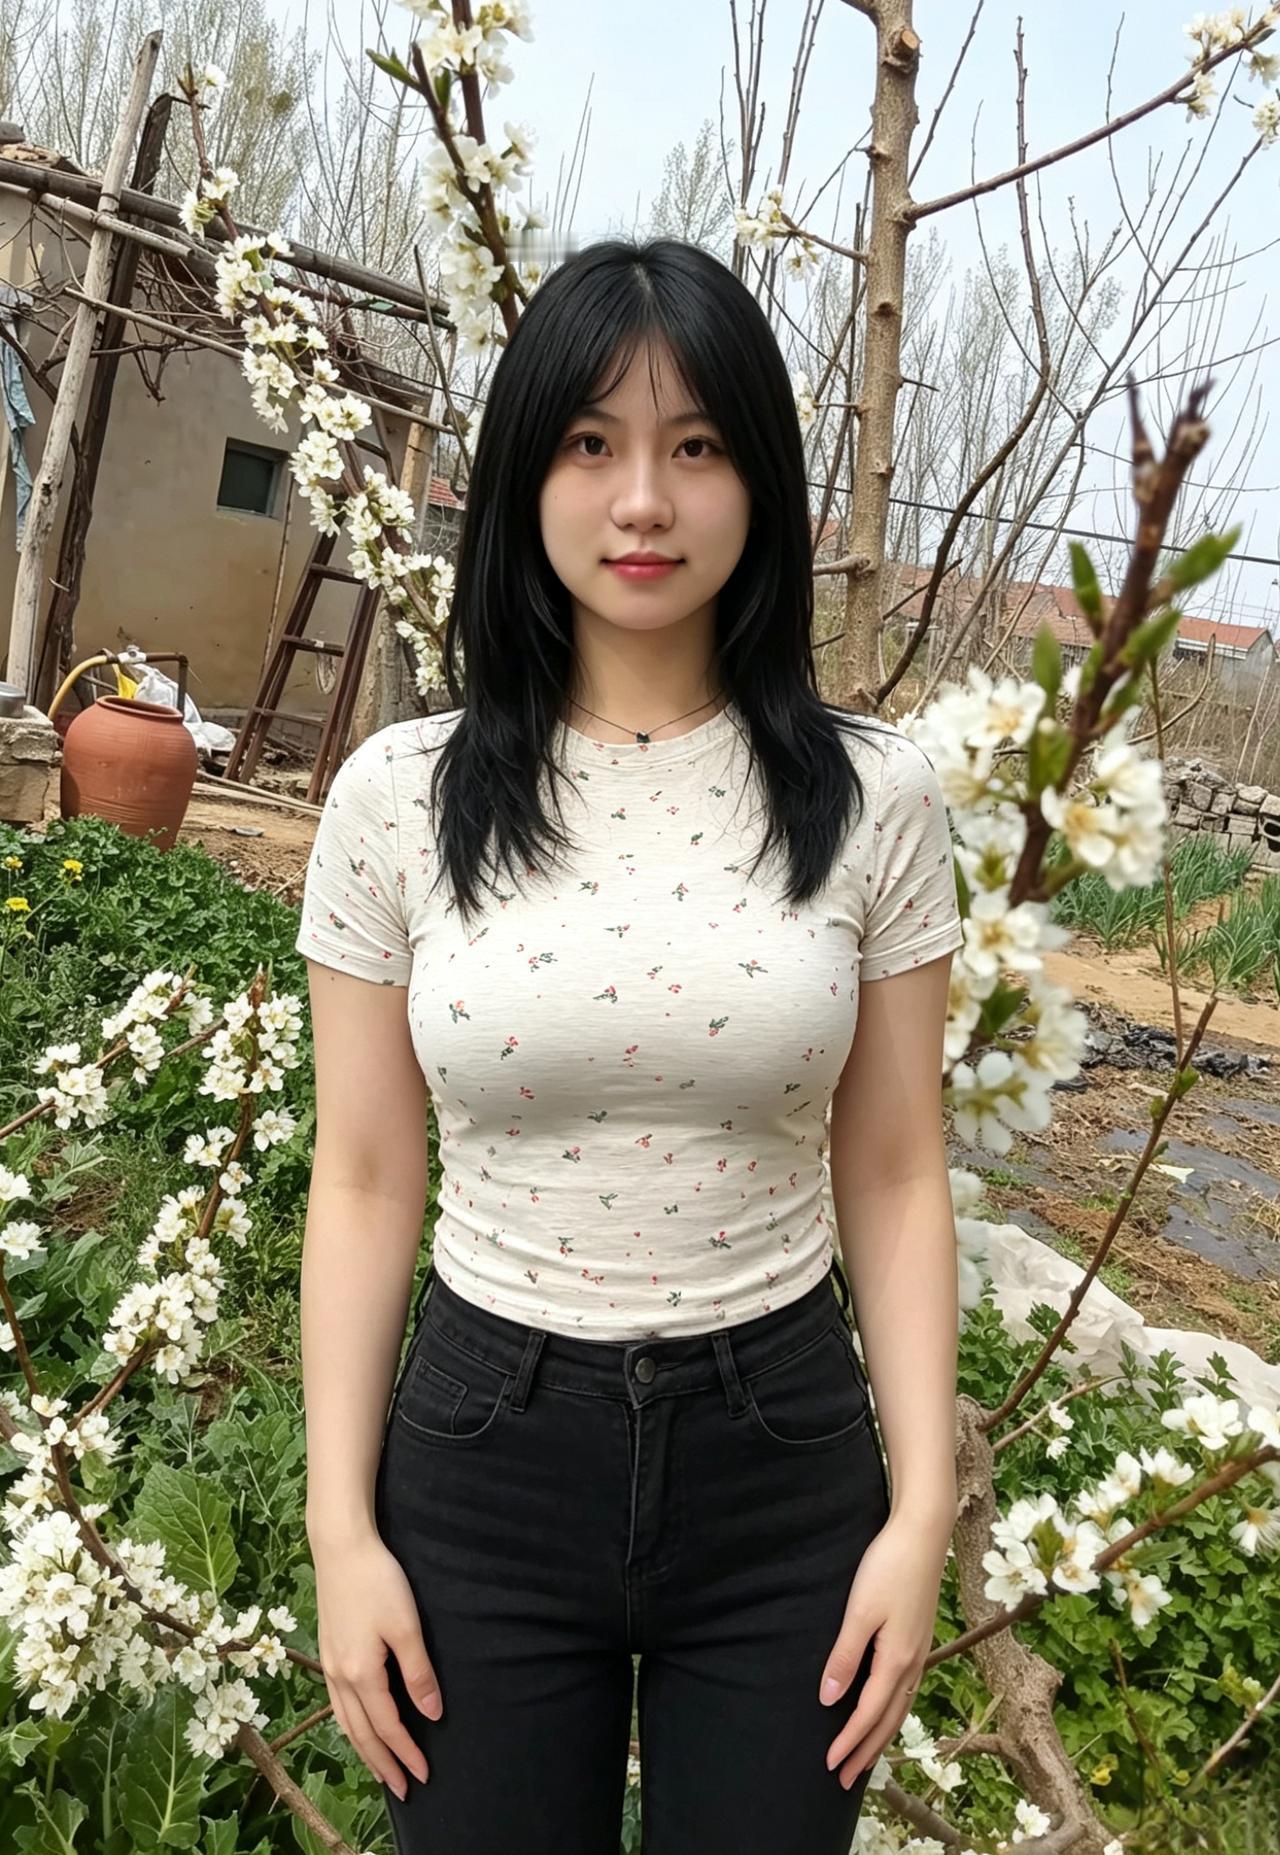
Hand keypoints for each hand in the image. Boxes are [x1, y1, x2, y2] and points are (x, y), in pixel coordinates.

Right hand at [312, 1529, 443, 1801]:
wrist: (341, 1547)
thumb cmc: (378, 1581)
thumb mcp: (406, 1626)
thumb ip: (418, 1672)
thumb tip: (432, 1713)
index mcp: (361, 1674)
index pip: (388, 1727)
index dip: (406, 1753)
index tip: (423, 1775)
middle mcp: (340, 1676)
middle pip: (362, 1734)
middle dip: (383, 1764)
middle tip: (403, 1789)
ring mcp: (329, 1665)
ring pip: (346, 1722)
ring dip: (364, 1750)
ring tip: (380, 1770)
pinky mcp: (327, 1652)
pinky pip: (337, 1704)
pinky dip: (350, 1726)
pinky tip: (357, 1726)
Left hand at [818, 1512, 949, 1789]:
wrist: (923, 1533)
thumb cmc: (888, 1567)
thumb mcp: (860, 1612)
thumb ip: (845, 1657)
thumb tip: (829, 1700)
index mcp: (897, 1660)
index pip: (868, 1714)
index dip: (848, 1742)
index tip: (829, 1765)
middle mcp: (912, 1663)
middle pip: (888, 1720)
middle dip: (866, 1751)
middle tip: (846, 1780)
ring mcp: (919, 1650)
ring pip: (900, 1706)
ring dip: (880, 1734)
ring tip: (865, 1756)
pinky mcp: (919, 1637)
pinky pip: (905, 1689)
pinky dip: (892, 1710)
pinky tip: (885, 1707)